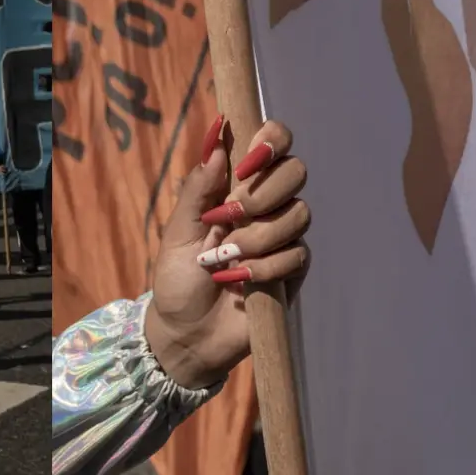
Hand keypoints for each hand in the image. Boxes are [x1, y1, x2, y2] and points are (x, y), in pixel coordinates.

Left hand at [144, 120, 309, 390]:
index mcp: (236, 186)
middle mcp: (265, 205)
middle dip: (263, 194)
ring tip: (227, 260)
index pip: (272, 142)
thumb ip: (197, 189)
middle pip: (296, 172)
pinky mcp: (292, 270)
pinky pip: (297, 254)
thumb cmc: (177, 279)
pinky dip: (265, 268)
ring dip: (257, 238)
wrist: (188, 334)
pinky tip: (242, 281)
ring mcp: (281, 237)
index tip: (247, 162)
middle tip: (230, 217)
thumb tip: (217, 143)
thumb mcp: (178, 232)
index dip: (272, 140)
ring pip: (298, 214)